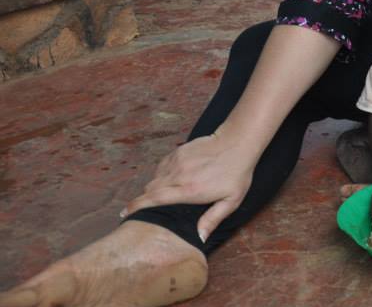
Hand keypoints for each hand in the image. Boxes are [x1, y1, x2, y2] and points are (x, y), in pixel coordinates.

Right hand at [122, 131, 255, 242]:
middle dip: (144, 200)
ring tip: (163, 194)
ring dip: (155, 187)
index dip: (136, 207)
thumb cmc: (237, 173)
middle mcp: (178, 176)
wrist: (238, 142)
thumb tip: (199, 238)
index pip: (154, 199)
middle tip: (144, 208)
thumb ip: (212, 219)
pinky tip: (173, 178)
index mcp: (189, 191)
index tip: (124, 213)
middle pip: (150, 190)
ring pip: (155, 178)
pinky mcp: (179, 151)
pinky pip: (163, 166)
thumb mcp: (231, 201)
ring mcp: (177, 161)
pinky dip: (163, 174)